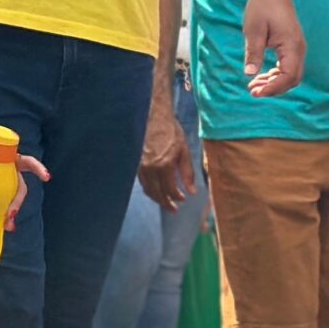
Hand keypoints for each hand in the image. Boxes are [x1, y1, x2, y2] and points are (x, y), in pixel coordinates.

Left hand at [0, 148, 49, 229]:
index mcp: (10, 159)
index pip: (28, 162)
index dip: (38, 168)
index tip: (46, 177)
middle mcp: (13, 171)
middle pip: (20, 187)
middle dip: (17, 202)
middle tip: (10, 215)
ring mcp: (8, 181)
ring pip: (14, 196)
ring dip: (12, 210)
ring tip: (7, 225)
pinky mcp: (0, 191)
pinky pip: (5, 202)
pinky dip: (5, 213)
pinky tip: (5, 224)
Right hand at [138, 92, 194, 206]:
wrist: (154, 118)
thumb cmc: (171, 132)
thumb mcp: (185, 152)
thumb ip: (188, 173)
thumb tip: (192, 192)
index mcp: (164, 165)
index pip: (170, 189)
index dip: (177, 197)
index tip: (183, 199)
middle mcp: (150, 168)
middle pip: (157, 193)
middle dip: (166, 203)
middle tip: (173, 210)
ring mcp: (141, 166)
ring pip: (148, 189)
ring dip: (156, 198)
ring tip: (165, 202)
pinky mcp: (136, 163)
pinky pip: (142, 181)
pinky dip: (149, 188)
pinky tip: (155, 190)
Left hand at [242, 0, 304, 97]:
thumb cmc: (261, 7)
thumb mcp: (253, 30)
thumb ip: (254, 53)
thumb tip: (249, 74)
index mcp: (292, 45)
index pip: (288, 76)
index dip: (273, 88)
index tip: (255, 92)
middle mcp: (299, 48)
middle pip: (292, 79)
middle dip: (273, 88)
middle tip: (252, 91)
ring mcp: (297, 48)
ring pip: (290, 74)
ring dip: (273, 82)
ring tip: (253, 86)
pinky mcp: (291, 46)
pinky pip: (287, 67)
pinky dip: (275, 74)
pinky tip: (260, 76)